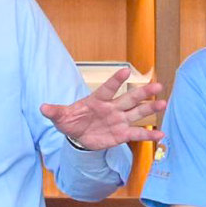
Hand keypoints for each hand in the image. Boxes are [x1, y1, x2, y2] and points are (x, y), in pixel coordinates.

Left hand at [40, 64, 166, 153]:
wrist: (78, 136)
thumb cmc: (71, 121)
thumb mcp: (61, 117)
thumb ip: (54, 111)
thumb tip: (42, 107)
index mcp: (97, 100)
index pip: (108, 88)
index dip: (116, 80)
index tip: (126, 70)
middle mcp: (112, 108)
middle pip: (129, 98)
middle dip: (142, 92)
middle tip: (157, 85)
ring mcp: (119, 120)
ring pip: (137, 113)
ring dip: (150, 108)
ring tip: (163, 103)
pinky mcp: (122, 134)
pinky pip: (137, 133)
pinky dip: (149, 135)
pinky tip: (161, 134)